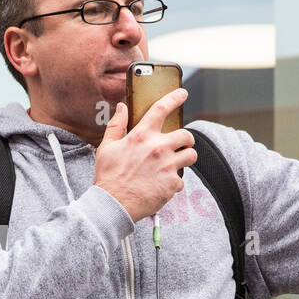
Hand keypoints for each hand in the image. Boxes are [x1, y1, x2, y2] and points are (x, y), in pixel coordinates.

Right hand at [94, 89, 194, 221]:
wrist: (113, 205)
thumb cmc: (108, 177)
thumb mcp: (106, 147)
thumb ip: (116, 125)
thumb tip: (122, 107)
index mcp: (141, 136)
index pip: (161, 109)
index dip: (174, 98)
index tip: (182, 93)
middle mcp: (157, 148)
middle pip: (186, 135)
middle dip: (185, 139)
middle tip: (179, 145)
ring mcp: (167, 166)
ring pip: (191, 155)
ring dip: (185, 158)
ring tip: (173, 164)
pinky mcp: (172, 183)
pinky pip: (181, 179)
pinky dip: (173, 182)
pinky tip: (160, 185)